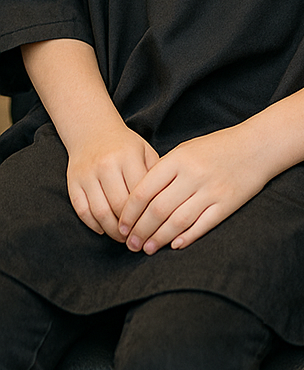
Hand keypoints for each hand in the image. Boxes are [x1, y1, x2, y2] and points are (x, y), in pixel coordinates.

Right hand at [66, 124, 158, 240]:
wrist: (93, 131)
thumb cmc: (125, 146)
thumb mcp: (145, 151)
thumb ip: (155, 174)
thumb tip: (164, 203)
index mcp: (128, 156)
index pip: (140, 193)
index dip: (146, 214)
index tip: (152, 227)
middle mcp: (107, 164)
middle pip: (119, 205)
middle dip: (129, 226)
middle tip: (137, 238)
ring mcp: (88, 174)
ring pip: (100, 211)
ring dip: (111, 230)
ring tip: (122, 237)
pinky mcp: (73, 182)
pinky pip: (82, 210)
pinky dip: (93, 224)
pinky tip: (103, 229)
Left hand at [118, 125, 269, 254]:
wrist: (258, 145)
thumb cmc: (218, 147)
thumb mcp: (187, 149)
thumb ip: (164, 170)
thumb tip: (139, 200)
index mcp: (179, 159)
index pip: (144, 191)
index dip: (129, 212)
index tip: (121, 226)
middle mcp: (193, 175)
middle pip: (157, 210)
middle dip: (140, 231)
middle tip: (130, 244)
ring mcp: (211, 190)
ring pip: (177, 222)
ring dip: (158, 239)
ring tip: (147, 248)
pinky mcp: (227, 204)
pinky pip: (201, 226)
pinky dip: (186, 238)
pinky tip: (174, 245)